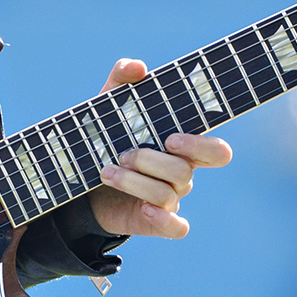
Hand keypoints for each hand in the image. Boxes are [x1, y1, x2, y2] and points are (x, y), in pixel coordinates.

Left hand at [87, 59, 232, 237]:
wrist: (81, 179)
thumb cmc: (106, 136)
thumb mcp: (109, 105)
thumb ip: (122, 79)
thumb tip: (138, 68)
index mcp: (181, 146)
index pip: (215, 150)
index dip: (200, 145)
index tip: (170, 137)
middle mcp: (181, 173)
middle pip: (185, 172)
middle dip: (155, 162)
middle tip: (128, 153)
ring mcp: (170, 199)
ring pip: (167, 195)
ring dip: (133, 182)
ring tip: (106, 170)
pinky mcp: (156, 222)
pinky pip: (176, 228)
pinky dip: (165, 221)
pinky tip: (144, 210)